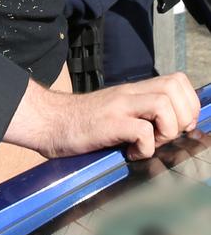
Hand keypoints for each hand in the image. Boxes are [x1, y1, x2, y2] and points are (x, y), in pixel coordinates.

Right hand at [4, 72, 199, 160]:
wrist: (47, 121)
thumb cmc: (78, 124)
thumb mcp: (114, 113)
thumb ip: (137, 115)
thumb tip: (167, 132)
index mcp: (132, 91)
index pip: (176, 81)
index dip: (187, 103)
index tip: (179, 126)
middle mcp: (129, 93)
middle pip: (175, 87)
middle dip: (183, 115)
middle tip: (167, 135)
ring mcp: (119, 106)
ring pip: (164, 104)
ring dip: (166, 130)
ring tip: (151, 143)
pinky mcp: (109, 123)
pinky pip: (143, 131)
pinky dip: (145, 148)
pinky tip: (130, 153)